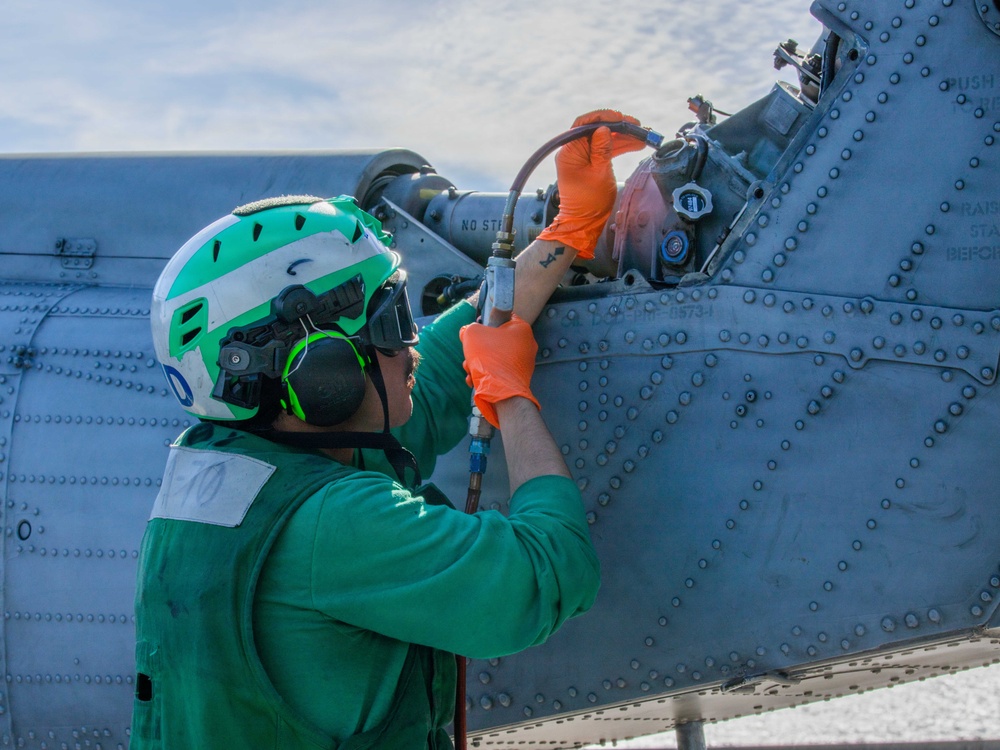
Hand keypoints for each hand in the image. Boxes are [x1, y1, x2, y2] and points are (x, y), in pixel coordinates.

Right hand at [460, 315, 540, 428]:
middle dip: (478, 349)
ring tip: (470, 370)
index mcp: (521, 329)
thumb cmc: (490, 359)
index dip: (486, 322)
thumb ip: (469, 329)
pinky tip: (474, 380)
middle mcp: (527, 345)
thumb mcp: (472, 334)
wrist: (502, 393)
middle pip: (496, 340)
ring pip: (495, 357)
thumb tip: (467, 332)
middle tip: (469, 354)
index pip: (503, 317)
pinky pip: (499, 371)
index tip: (476, 330)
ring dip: (478, 363)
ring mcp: (524, 363)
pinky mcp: (518, 378)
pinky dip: (486, 374)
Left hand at [536, 109, 645, 259]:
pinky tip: (636, 144)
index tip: (619, 118)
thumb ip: (601, 150)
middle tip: (636, 126)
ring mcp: (583, 156)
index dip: (602, 117)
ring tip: (642, 135)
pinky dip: (620, 146)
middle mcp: (574, 150)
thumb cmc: (589, 203)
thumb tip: (603, 129)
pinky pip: (606, 149)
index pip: (583, 124)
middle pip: (596, 129)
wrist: (584, 223)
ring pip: (604, 138)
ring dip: (623, 136)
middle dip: (618, 126)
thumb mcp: (598, 174)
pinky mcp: (591, 162)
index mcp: (569, 151)